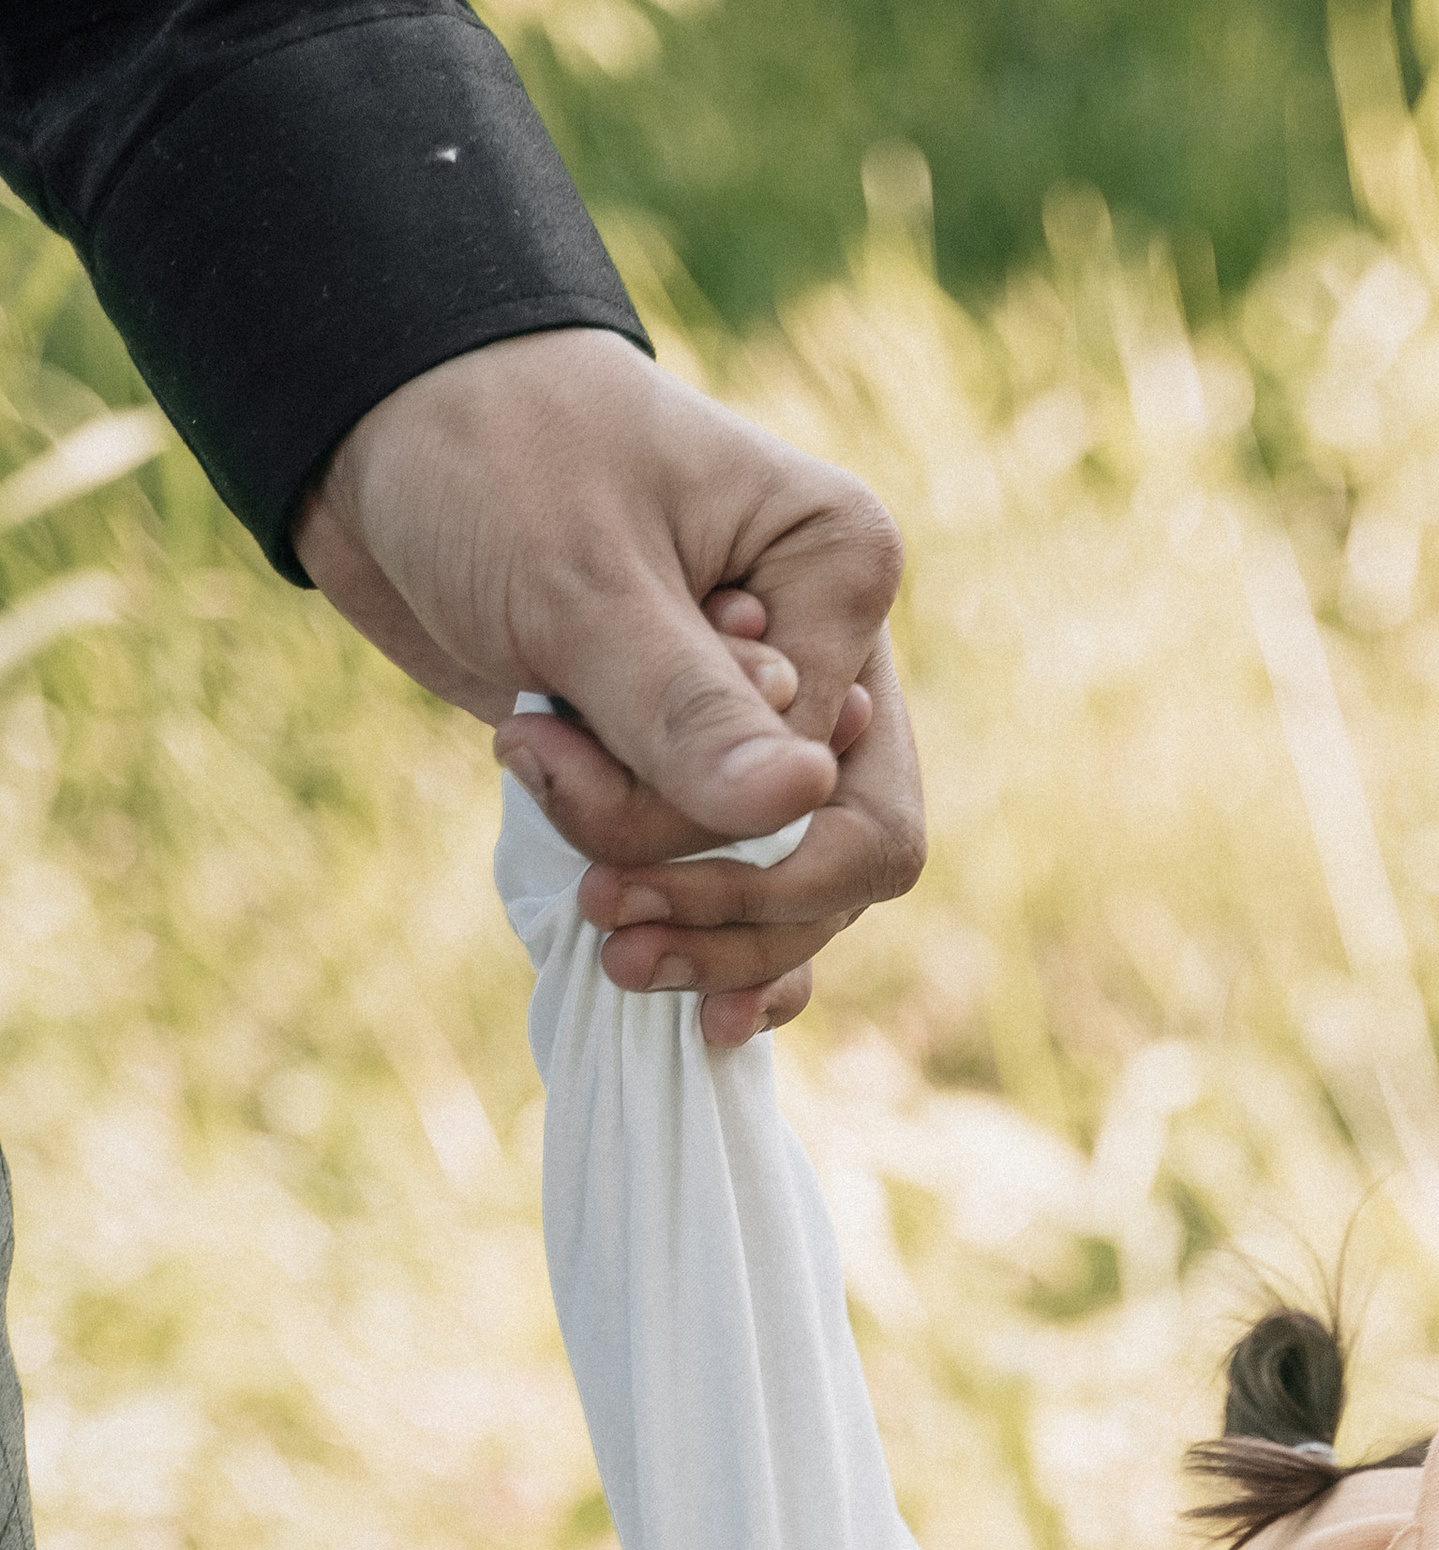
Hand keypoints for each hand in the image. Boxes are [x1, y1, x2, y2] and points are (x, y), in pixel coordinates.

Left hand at [296, 329, 924, 1040]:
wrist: (379, 427)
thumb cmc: (489, 458)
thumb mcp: (582, 582)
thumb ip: (683, 710)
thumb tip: (801, 807)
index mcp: (840, 578)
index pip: (842, 786)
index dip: (720, 835)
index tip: (562, 756)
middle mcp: (829, 660)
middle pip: (843, 860)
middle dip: (717, 900)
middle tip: (601, 912)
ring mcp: (765, 725)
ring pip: (791, 893)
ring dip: (691, 923)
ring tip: (593, 921)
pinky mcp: (689, 770)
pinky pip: (745, 897)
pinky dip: (712, 950)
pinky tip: (686, 1016)